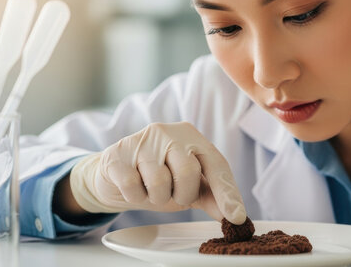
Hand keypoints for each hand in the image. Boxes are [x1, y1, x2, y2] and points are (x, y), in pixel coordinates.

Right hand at [69, 122, 246, 223]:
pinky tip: (134, 187)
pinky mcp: (119, 153)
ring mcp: (143, 140)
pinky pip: (132, 184)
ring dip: (157, 196)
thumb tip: (235, 216)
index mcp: (193, 138)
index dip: (227, 193)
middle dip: (183, 194)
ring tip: (152, 189)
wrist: (115, 175)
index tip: (235, 217)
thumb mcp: (189, 187)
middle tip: (174, 194)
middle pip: (188, 172)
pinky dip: (135, 195)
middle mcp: (170, 133)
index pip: (216, 165)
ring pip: (159, 181)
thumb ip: (212, 198)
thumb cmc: (159, 177)